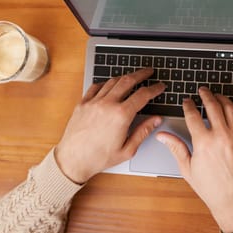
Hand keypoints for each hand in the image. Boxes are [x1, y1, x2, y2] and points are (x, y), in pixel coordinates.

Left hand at [56, 68, 164, 183]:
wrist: (72, 160)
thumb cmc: (99, 158)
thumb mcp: (127, 150)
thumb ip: (143, 131)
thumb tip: (156, 120)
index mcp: (121, 116)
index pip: (142, 95)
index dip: (154, 89)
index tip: (160, 86)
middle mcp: (107, 105)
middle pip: (128, 81)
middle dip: (141, 74)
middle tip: (149, 71)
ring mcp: (93, 102)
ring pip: (112, 81)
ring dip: (124, 77)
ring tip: (132, 77)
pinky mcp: (82, 104)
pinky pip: (96, 87)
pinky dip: (105, 83)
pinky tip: (109, 85)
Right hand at [156, 87, 232, 232]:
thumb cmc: (210, 187)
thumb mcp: (187, 168)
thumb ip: (175, 148)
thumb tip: (162, 136)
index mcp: (203, 143)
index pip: (193, 115)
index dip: (188, 105)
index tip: (186, 101)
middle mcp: (221, 136)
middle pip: (213, 106)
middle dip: (206, 95)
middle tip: (202, 90)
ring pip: (230, 109)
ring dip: (222, 98)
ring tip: (217, 95)